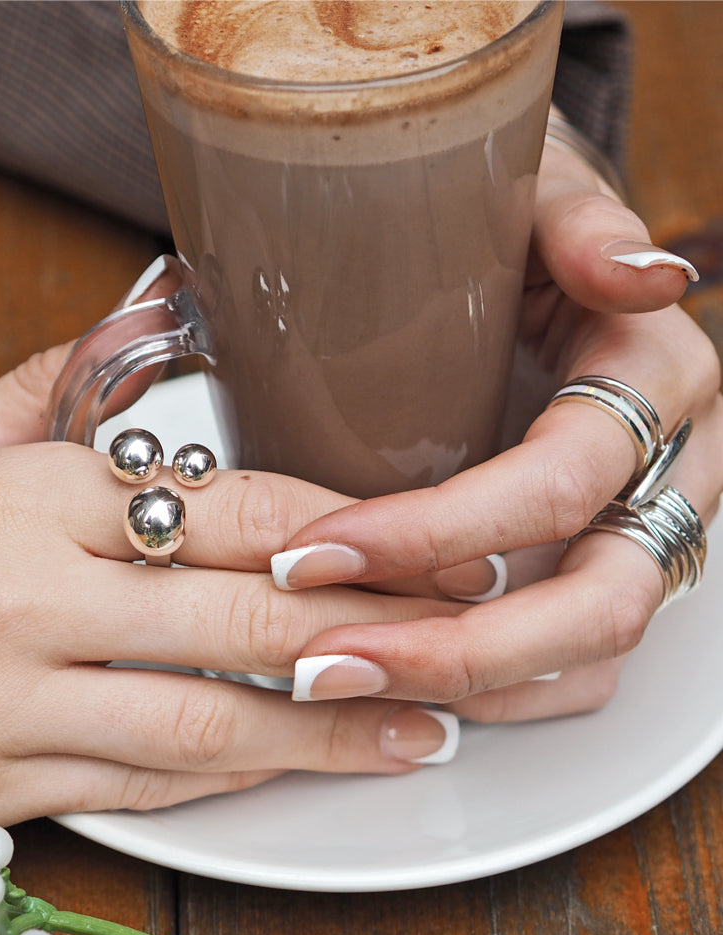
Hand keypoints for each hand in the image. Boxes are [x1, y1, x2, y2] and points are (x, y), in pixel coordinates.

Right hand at [0, 285, 467, 835]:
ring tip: (421, 731)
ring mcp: (0, 712)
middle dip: (365, 628)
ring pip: (201, 728)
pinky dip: (228, 781)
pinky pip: (135, 790)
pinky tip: (298, 771)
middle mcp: (14, 608)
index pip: (209, 507)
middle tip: (465, 632)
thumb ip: (41, 391)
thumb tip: (133, 326)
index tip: (411, 536)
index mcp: (11, 501)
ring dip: (325, 732)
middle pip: (232, 620)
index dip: (326, 529)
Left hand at [267, 120, 722, 721]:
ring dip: (464, 687)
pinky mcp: (607, 566)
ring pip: (588, 655)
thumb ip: (582, 223)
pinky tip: (405, 692)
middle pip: (596, 603)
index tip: (313, 554)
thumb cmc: (515, 218)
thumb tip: (647, 274)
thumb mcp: (538, 190)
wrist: (527, 245)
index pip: (554, 486)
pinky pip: (578, 668)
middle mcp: (668, 470)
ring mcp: (643, 530)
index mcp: (653, 380)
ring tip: (337, 684)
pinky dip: (499, 696)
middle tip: (321, 662)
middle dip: (453, 647)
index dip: (434, 534)